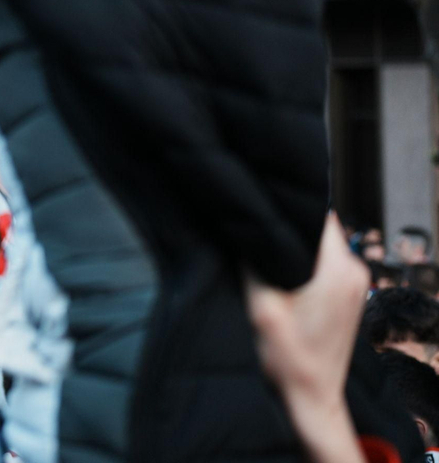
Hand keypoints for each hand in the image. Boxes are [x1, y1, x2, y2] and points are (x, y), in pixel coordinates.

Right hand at [246, 215, 365, 462]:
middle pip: (318, 226)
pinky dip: (302, 260)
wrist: (311, 395)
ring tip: (264, 255)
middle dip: (286, 225)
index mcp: (338, 269)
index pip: (316, 213)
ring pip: (320, 242)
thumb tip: (244, 225)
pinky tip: (279, 274)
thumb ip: (254, 261)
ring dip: (292, 244)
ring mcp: (355, 283)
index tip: (260, 204)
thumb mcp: (260, 304)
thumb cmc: (287, 357)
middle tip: (255, 232)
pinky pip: (323, 260)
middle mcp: (354, 271)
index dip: (286, 204)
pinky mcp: (348, 292)